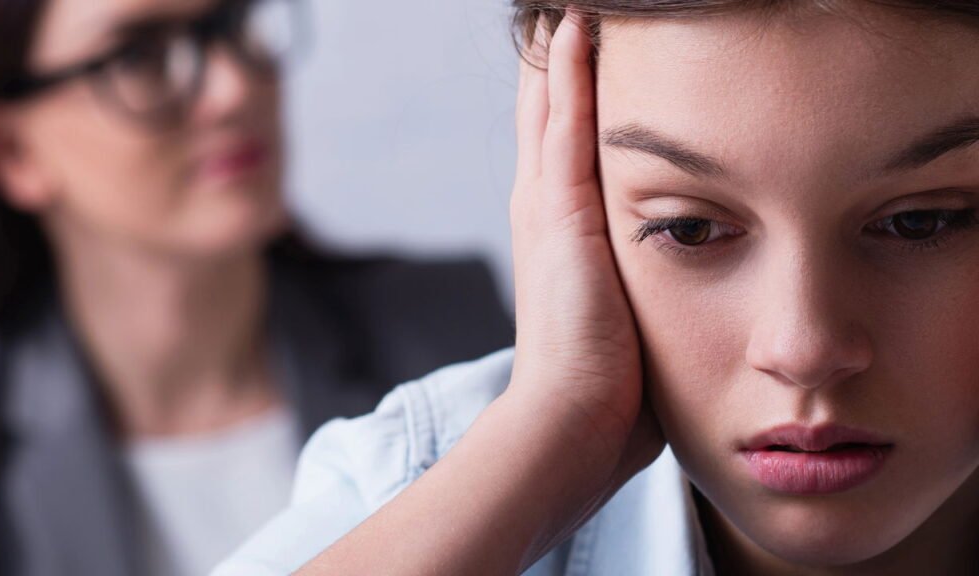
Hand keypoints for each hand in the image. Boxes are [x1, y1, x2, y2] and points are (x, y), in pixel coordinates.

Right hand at [506, 9, 664, 556]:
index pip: (561, 143)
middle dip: (562, 57)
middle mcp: (541, 207)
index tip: (590, 45)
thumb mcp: (624, 322)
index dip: (571, 93)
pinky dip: (571, 72)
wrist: (567, 426)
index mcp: (557, 232)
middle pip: (548, 110)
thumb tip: (681, 290)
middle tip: (574, 10)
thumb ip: (636, 292)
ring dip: (564, 49)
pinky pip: (566, 124)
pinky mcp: (560, 214)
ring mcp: (544, 206)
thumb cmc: (604, 391)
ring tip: (575, 6)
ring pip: (552, 104)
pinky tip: (578, 24)